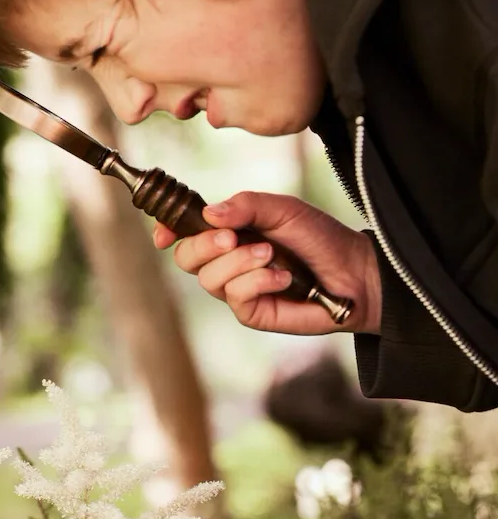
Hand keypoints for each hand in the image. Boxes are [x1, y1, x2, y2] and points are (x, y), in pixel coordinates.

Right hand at [154, 191, 381, 334]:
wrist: (355, 272)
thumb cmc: (319, 239)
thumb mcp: (283, 210)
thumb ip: (246, 206)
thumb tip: (209, 214)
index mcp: (227, 232)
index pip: (184, 232)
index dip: (167, 230)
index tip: (163, 232)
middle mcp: (225, 262)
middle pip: (185, 257)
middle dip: (204, 245)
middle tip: (232, 237)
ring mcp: (236, 289)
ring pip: (209, 278)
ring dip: (240, 262)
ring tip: (271, 256)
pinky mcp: (250, 312)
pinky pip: (235, 296)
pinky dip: (258, 282)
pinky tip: (283, 278)